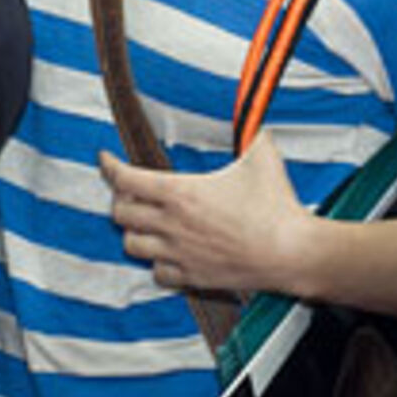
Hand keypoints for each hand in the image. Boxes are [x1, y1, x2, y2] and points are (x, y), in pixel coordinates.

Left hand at [100, 134, 311, 295]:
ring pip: (132, 246)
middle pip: (120, 213)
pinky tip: (167, 253)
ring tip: (145, 223)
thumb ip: (252, 133)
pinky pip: (158, 273)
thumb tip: (256, 119)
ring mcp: (179, 254)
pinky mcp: (192, 277)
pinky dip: (157, 263)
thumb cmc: (276, 206)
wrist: (291, 252)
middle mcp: (171, 225)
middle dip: (120, 200)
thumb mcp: (262, 155)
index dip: (109, 166)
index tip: (105, 158)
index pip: (125, 179)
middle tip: (130, 192)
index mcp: (180, 193)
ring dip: (135, 232)